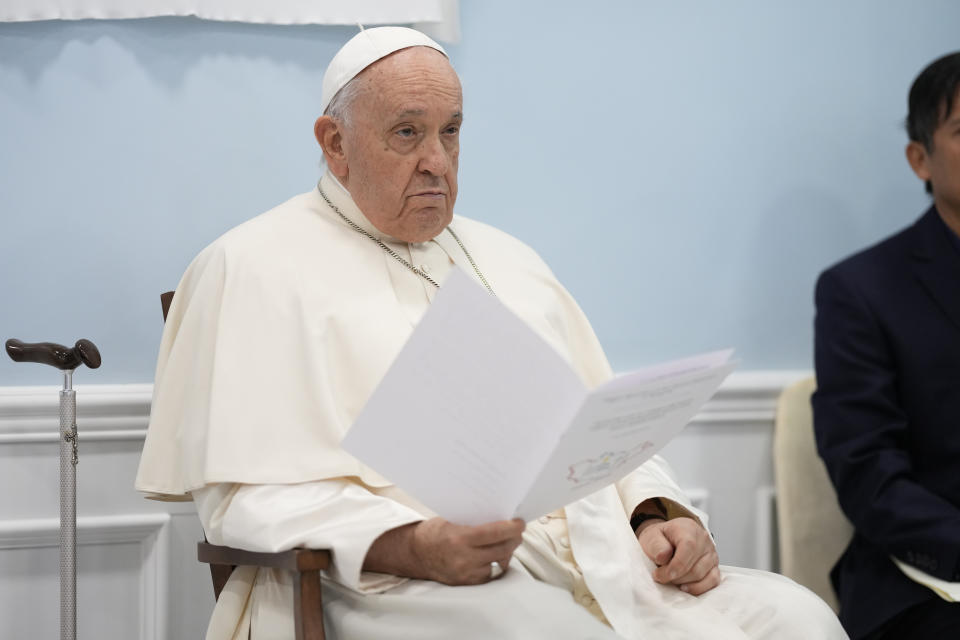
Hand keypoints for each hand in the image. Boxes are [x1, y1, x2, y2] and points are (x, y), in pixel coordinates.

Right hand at [410, 517, 524, 584]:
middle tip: (517, 530)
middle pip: (502, 549)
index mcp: (459, 538)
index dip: (512, 528)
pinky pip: (491, 573)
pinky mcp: (468, 583)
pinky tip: (495, 555)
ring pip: (500, 562)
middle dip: (514, 538)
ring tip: (508, 541)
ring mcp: (466, 573)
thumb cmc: (433, 533)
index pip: (494, 533)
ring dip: (507, 551)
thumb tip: (501, 516)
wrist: (415, 554)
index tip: (520, 522)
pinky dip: (496, 563)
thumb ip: (474, 521)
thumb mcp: (452, 520)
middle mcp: (464, 558)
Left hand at [636, 517, 719, 595]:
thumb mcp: (651, 536)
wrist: (667, 539)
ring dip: (684, 582)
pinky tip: (684, 587)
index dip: (676, 565)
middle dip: (675, 577)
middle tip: (660, 576)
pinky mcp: (714, 566)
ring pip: (703, 576)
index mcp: (688, 528)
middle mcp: (704, 540)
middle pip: (695, 566)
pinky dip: (698, 588)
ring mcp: (711, 553)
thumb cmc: (660, 538)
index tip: (660, 574)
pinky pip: (712, 581)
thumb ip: (656, 545)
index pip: (689, 547)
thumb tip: (663, 557)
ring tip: (670, 578)